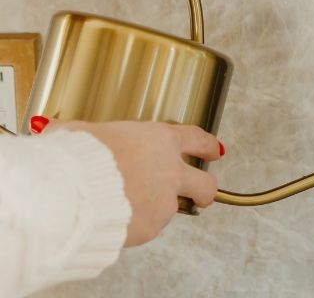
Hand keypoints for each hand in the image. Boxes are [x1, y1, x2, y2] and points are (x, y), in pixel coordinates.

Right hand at [32, 117, 223, 246]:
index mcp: (159, 142)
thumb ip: (82, 133)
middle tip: (200, 196)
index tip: (214, 151)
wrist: (69, 196)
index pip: (196, 140)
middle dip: (205, 191)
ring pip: (171, 208)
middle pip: (206, 184)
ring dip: (156, 209)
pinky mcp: (152, 228)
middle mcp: (170, 172)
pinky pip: (148, 227)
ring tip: (125, 207)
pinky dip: (136, 225)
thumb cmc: (75, 160)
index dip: (207, 146)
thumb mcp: (79, 133)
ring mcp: (164, 202)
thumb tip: (55, 128)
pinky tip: (115, 220)